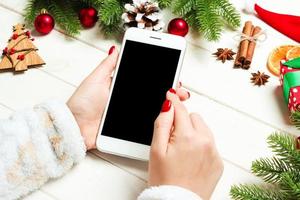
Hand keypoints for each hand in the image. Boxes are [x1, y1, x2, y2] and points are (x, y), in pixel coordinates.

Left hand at [67, 46, 189, 149]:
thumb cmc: (82, 103)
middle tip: (181, 93)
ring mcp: (129, 115)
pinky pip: (144, 125)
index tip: (173, 75)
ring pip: (151, 110)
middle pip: (152, 95)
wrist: (74, 128)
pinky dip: (157, 123)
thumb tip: (116, 49)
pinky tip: (168, 120)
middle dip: (168, 93)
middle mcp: (128, 100)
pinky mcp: (127, 129)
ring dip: (166, 108)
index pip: (145, 80)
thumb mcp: (95, 80)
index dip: (160, 77)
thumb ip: (107, 66)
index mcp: (121, 87)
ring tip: (178, 106)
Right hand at [149, 91, 223, 199]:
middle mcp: (205, 142)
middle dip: (183, 122)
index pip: (181, 109)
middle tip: (173, 139)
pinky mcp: (218, 162)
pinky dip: (201, 146)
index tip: (171, 94)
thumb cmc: (165, 180)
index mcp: (188, 137)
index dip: (174, 101)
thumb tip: (168, 104)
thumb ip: (162, 123)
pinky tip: (191, 159)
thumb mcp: (156, 149)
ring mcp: (214, 152)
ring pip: (203, 129)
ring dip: (193, 133)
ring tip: (182, 150)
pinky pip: (210, 143)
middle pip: (194, 117)